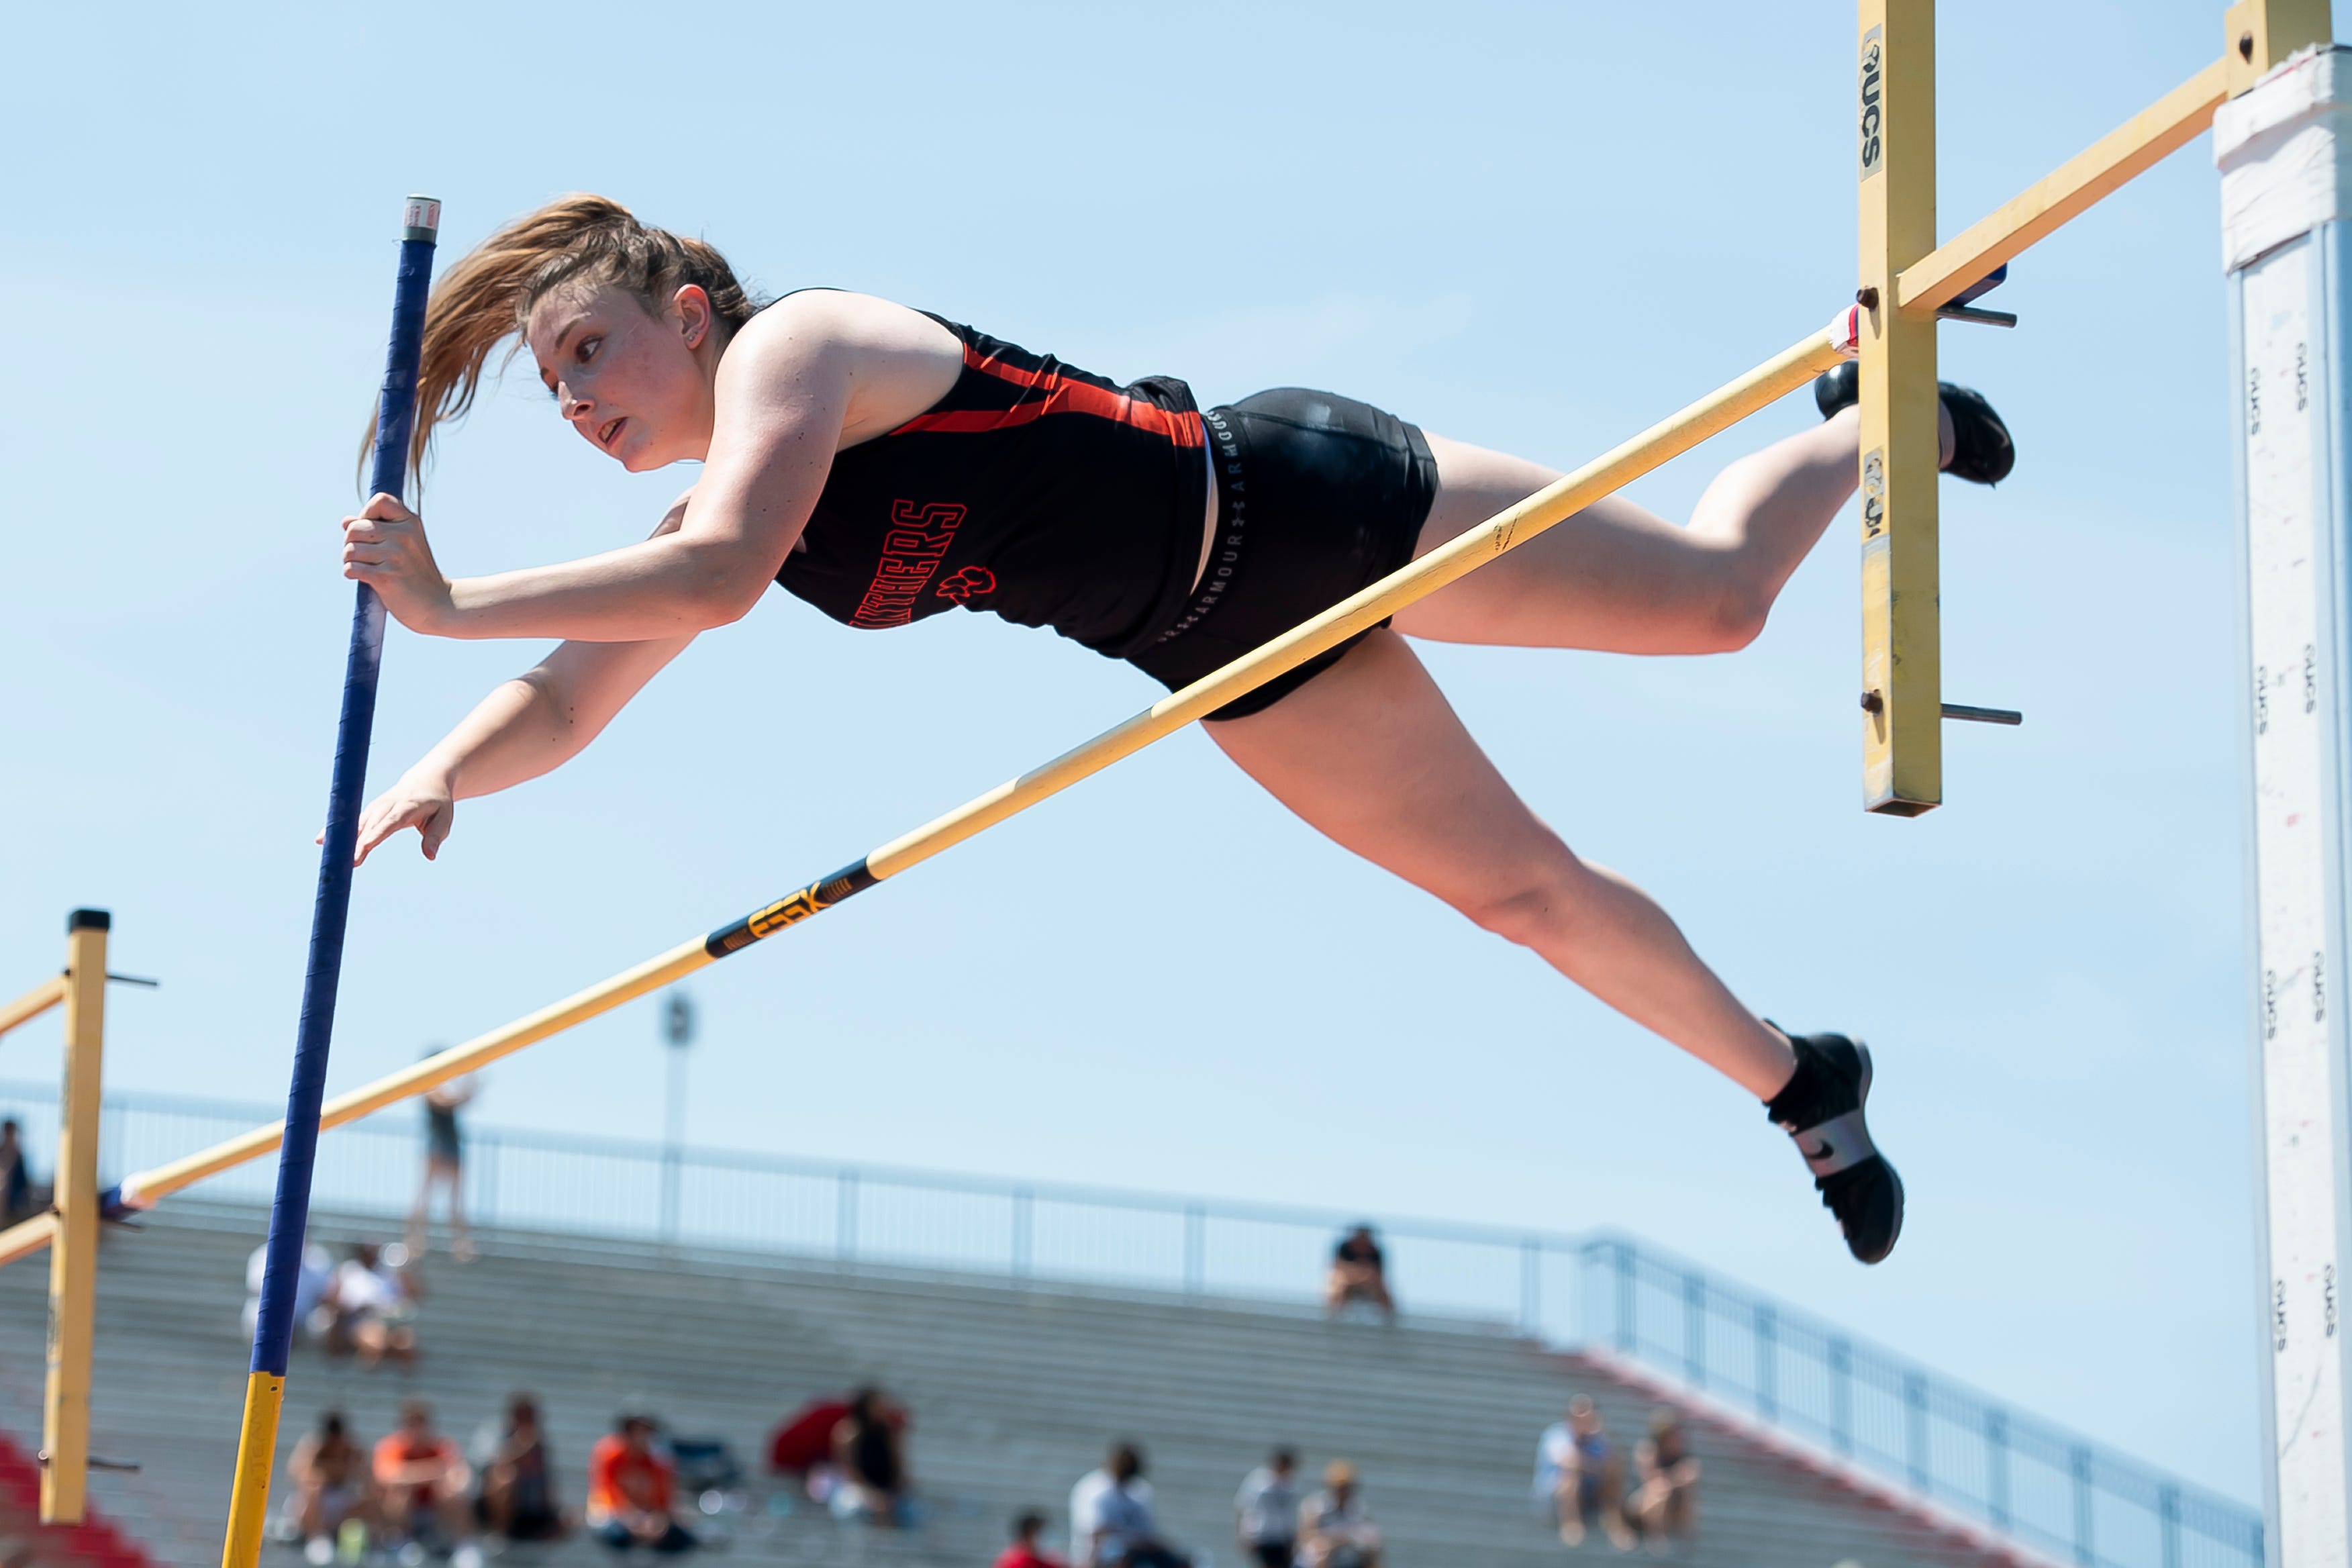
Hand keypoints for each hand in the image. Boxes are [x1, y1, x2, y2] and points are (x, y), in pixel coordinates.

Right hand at [337, 767, 456, 864]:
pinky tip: (320, 840)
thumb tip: (430, 856)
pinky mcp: (369, 810)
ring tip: (330, 856)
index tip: (364, 847)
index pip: (390, 822)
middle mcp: (388, 805)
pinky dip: (339, 830)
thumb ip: (435, 836)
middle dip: (358, 842)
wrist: (426, 780)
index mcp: (408, 806)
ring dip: (344, 838)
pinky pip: (353, 822)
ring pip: (357, 823)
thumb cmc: (437, 803)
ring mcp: (376, 807)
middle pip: (370, 824)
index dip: (376, 834)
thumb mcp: (445, 818)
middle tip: (347, 862)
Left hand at [342, 493, 453, 632]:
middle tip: (365, 556)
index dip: (366, 514)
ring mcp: (396, 556)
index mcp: (410, 523)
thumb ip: (376, 530)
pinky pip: (351, 568)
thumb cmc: (416, 574)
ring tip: (367, 569)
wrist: (437, 605)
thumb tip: (346, 521)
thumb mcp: (404, 545)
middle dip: (351, 543)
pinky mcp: (386, 576)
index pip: (380, 500)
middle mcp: (404, 535)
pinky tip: (366, 580)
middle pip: (355, 528)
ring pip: (349, 550)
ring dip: (350, 561)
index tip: (372, 532)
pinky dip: (351, 574)